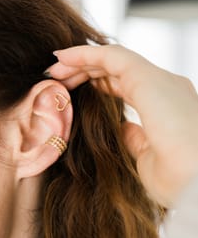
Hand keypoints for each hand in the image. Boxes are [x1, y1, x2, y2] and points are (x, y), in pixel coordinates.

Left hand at [46, 44, 197, 207]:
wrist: (194, 182)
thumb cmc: (176, 179)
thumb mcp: (146, 158)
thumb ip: (134, 138)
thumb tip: (122, 129)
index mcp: (164, 106)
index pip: (126, 87)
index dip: (98, 86)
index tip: (73, 91)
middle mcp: (163, 88)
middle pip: (116, 71)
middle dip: (84, 72)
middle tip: (57, 78)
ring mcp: (157, 80)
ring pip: (112, 59)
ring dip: (80, 61)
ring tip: (54, 68)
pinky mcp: (148, 77)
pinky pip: (111, 56)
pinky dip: (84, 54)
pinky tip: (63, 58)